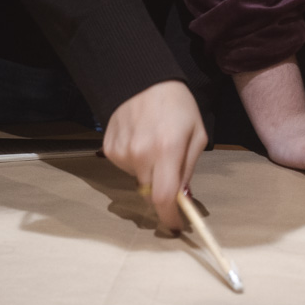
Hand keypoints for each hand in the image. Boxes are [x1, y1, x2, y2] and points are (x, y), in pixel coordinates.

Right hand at [103, 80, 207, 231]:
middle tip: (172, 175)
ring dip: (150, 173)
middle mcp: (141, 154)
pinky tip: (141, 140)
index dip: (170, 218)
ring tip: (156, 146)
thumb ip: (188, 169)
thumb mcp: (197, 136)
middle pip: (150, 194)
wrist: (143, 79)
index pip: (163, 198)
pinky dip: (136, 162)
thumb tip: (182, 198)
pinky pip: (126, 168)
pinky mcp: (108, 148)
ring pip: (138, 181)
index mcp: (167, 150)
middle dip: (163, 194)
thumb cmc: (179, 107)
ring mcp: (121, 152)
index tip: (176, 226)